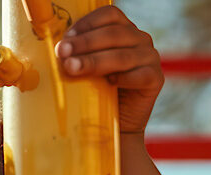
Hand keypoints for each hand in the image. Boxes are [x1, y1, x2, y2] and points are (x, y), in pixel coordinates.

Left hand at [55, 6, 162, 133]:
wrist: (116, 124)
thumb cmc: (96, 93)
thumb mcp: (84, 69)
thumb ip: (75, 55)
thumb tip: (54, 49)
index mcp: (123, 30)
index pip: (109, 15)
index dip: (87, 23)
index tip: (66, 39)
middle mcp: (140, 40)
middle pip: (114, 34)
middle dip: (85, 43)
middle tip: (62, 54)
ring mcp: (150, 58)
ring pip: (123, 55)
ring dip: (95, 61)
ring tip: (73, 68)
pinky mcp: (156, 79)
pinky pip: (141, 75)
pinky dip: (124, 79)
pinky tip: (109, 84)